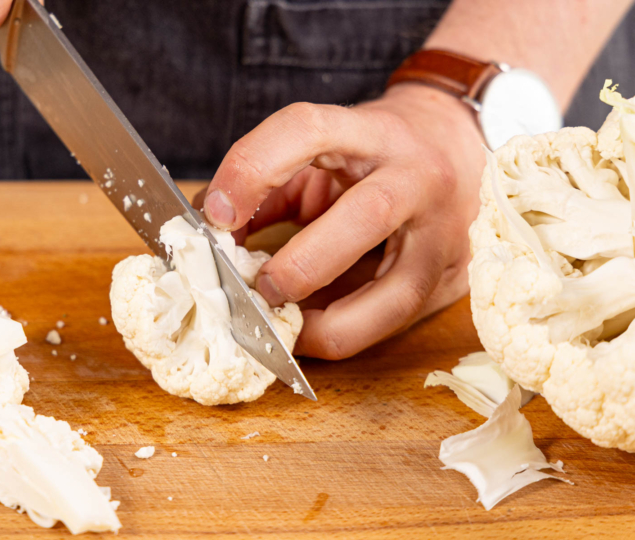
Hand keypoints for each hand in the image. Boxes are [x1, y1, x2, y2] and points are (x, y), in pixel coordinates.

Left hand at [198, 84, 485, 359]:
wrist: (455, 148)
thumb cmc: (371, 157)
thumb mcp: (318, 154)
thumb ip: (265, 188)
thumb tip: (210, 237)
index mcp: (372, 132)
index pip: (308, 130)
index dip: (253, 169)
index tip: (216, 215)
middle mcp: (418, 176)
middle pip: (369, 214)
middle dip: (302, 264)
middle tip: (258, 289)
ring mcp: (445, 232)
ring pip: (396, 292)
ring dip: (327, 322)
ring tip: (284, 325)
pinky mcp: (455, 276)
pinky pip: (397, 321)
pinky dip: (347, 334)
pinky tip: (312, 331)